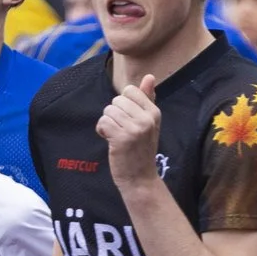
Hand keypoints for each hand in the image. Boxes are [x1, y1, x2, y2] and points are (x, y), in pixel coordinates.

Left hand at [99, 74, 164, 188]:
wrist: (140, 179)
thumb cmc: (142, 149)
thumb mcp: (149, 123)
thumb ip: (147, 99)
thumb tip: (150, 76)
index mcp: (154, 112)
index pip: (129, 91)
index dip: (123, 105)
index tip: (128, 120)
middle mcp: (147, 118)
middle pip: (116, 101)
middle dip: (114, 115)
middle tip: (122, 131)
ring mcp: (135, 128)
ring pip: (108, 111)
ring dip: (107, 124)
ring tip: (116, 137)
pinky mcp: (121, 138)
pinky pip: (103, 122)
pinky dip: (102, 131)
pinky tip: (110, 141)